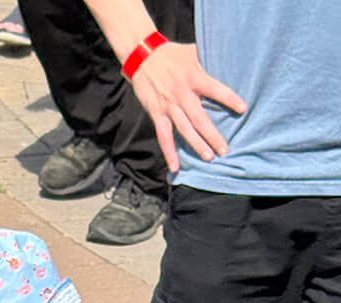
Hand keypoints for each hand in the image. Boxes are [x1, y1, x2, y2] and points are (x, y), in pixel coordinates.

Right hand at [129, 43, 245, 171]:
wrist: (143, 56)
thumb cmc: (171, 54)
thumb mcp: (193, 51)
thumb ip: (208, 60)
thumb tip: (229, 59)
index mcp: (193, 77)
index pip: (215, 89)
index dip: (229, 99)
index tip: (243, 109)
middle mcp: (181, 94)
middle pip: (199, 119)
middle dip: (213, 135)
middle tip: (225, 150)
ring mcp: (168, 106)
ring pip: (184, 130)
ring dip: (196, 145)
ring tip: (209, 158)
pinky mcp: (156, 114)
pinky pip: (163, 136)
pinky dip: (169, 152)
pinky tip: (175, 167)